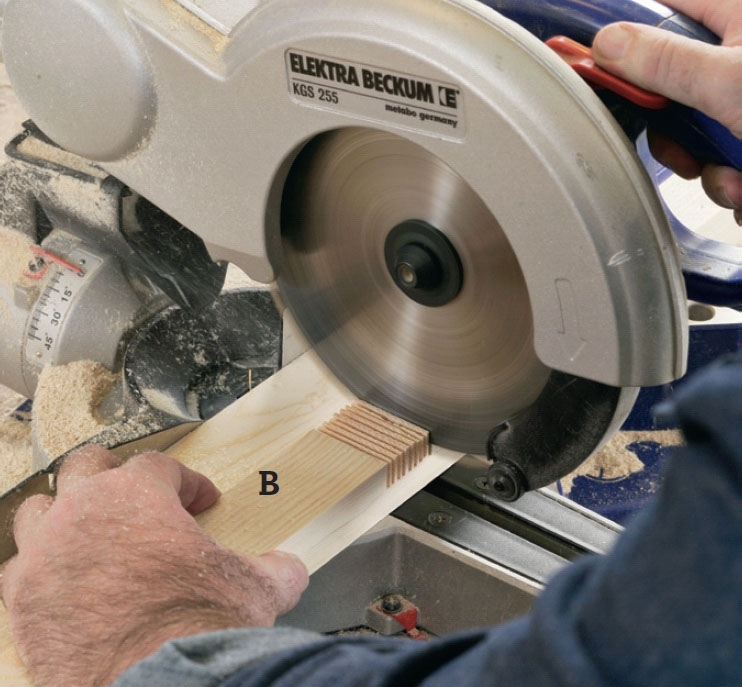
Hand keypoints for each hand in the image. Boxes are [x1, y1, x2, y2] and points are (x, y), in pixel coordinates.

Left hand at [1, 445, 307, 686]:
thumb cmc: (200, 628)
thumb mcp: (256, 588)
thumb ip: (276, 567)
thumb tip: (289, 569)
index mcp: (138, 495)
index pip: (161, 465)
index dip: (188, 481)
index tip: (202, 501)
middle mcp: (83, 512)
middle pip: (86, 465)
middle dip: (114, 473)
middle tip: (135, 493)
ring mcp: (46, 555)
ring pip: (38, 509)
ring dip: (64, 514)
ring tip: (89, 532)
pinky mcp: (24, 601)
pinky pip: (20, 568)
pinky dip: (41, 569)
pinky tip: (66, 583)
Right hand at [593, 0, 741, 223]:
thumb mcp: (729, 81)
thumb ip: (662, 60)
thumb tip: (607, 43)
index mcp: (740, 15)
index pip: (661, 4)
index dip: (620, 29)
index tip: (585, 51)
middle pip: (673, 82)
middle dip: (675, 130)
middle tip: (683, 150)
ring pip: (700, 132)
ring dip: (712, 168)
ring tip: (741, 177)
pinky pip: (729, 158)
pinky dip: (739, 182)